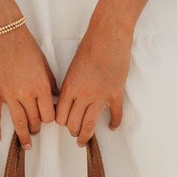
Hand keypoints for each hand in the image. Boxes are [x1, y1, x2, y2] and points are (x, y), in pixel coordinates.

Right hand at [0, 0, 57, 148]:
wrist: (2, 29)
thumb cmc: (24, 44)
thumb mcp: (44, 63)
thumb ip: (50, 83)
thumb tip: (54, 99)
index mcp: (42, 86)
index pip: (50, 115)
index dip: (49, 120)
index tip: (46, 121)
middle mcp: (27, 93)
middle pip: (35, 121)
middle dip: (36, 128)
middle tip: (34, 131)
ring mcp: (9, 93)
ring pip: (18, 122)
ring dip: (23, 135)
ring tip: (25, 143)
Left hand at [55, 17, 131, 145]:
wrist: (109, 35)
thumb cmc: (90, 46)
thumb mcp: (72, 67)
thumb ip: (70, 85)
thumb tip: (68, 99)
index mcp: (69, 87)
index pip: (60, 115)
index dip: (61, 122)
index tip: (63, 123)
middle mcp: (83, 95)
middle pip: (74, 123)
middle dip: (73, 131)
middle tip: (74, 134)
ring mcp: (100, 96)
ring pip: (90, 125)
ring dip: (86, 136)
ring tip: (85, 141)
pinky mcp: (115, 94)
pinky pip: (115, 115)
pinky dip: (114, 123)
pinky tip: (112, 127)